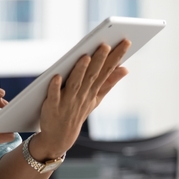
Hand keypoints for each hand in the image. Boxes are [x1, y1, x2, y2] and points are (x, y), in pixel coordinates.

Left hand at [29, 40, 130, 161]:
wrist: (60, 137)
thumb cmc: (78, 111)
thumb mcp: (96, 98)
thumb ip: (109, 83)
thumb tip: (125, 68)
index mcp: (93, 91)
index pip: (107, 71)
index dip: (116, 57)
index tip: (126, 42)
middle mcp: (82, 95)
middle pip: (92, 75)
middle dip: (99, 60)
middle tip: (106, 44)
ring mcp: (67, 101)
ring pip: (75, 83)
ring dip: (80, 71)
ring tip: (86, 56)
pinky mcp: (52, 106)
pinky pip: (53, 96)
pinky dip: (55, 87)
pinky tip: (56, 76)